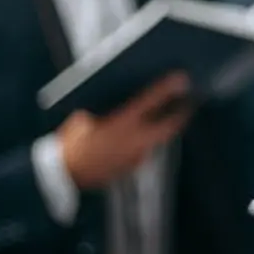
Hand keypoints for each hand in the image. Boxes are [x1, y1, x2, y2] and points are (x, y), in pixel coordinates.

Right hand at [60, 74, 191, 188]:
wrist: (63, 176)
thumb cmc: (71, 141)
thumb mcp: (85, 117)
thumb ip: (107, 107)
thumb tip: (123, 98)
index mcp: (121, 123)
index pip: (151, 101)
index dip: (168, 88)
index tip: (184, 78)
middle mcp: (134, 141)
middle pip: (169, 126)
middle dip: (181, 113)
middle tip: (189, 101)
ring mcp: (136, 157)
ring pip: (158, 140)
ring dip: (162, 128)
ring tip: (168, 115)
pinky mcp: (133, 167)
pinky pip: (146, 150)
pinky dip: (147, 141)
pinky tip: (143, 134)